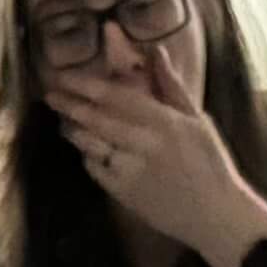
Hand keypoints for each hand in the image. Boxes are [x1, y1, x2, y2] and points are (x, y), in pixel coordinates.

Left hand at [49, 49, 266, 266]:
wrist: (216, 216)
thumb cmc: (211, 165)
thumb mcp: (197, 120)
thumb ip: (171, 86)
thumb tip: (155, 50)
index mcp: (164, 122)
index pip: (115, 97)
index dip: (86, 85)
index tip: (65, 76)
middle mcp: (144, 144)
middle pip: (96, 119)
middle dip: (69, 105)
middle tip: (49, 94)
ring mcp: (131, 171)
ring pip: (91, 144)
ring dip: (74, 130)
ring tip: (64, 120)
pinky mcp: (124, 194)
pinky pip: (97, 169)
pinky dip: (88, 156)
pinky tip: (86, 149)